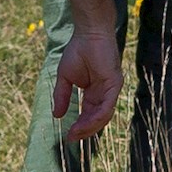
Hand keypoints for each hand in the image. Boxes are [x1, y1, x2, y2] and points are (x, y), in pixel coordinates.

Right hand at [52, 24, 120, 144]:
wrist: (88, 33)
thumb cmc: (78, 50)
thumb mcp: (65, 78)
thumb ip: (62, 96)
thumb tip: (56, 115)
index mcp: (95, 93)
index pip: (90, 114)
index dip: (80, 126)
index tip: (68, 135)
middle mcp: (105, 93)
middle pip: (98, 119)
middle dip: (85, 130)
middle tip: (72, 138)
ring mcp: (111, 89)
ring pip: (103, 116)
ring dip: (89, 127)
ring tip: (75, 133)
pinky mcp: (115, 84)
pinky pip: (107, 106)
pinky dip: (96, 117)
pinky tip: (84, 123)